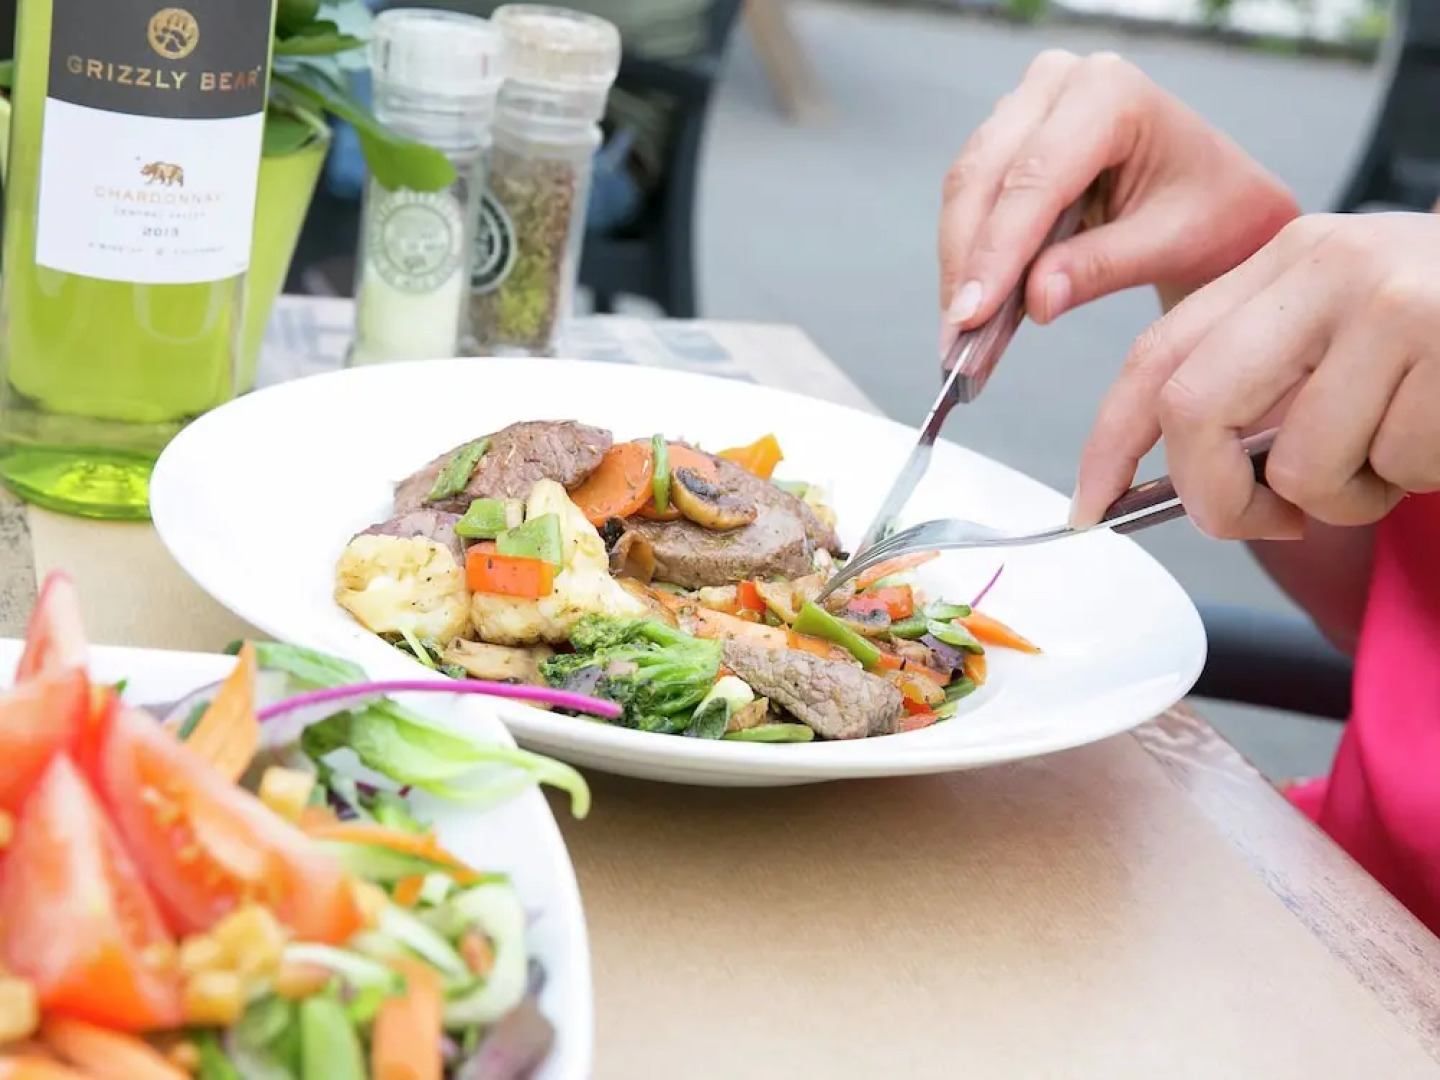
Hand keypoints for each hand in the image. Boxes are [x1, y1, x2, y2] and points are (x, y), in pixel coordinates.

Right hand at [938, 50, 1297, 355]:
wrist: (1220, 199)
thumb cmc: (1214, 211)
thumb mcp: (1172, 243)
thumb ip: (1101, 267)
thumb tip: (1033, 300)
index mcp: (1111, 92)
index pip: (1036, 177)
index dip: (998, 250)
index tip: (971, 315)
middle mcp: (1060, 84)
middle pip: (985, 176)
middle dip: (967, 260)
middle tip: (957, 333)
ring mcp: (1027, 106)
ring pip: (967, 187)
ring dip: (959, 261)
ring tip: (960, 330)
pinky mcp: (1009, 139)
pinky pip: (971, 198)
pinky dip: (967, 254)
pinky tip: (971, 302)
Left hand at [1071, 212, 1439, 538]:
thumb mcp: (1347, 334)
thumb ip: (1263, 384)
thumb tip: (1172, 480)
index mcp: (1288, 259)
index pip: (1157, 351)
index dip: (1111, 439)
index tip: (1091, 505)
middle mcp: (1331, 268)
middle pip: (1193, 406)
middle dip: (1211, 493)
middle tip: (1258, 518)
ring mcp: (1395, 306)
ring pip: (1306, 466)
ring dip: (1344, 498)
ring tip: (1395, 456)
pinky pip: (1393, 472)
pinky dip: (1412, 481)